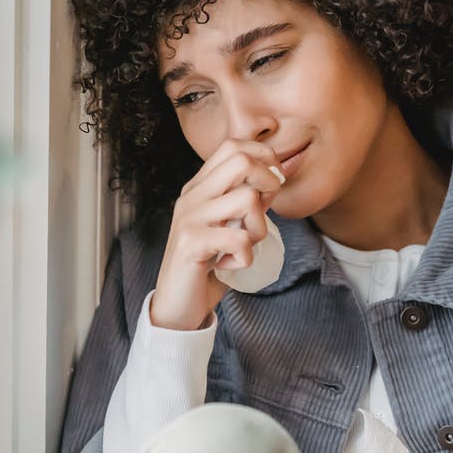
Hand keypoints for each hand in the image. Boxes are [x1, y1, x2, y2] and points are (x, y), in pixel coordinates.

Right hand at [150, 139, 283, 329]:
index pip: (233, 146)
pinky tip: (230, 265)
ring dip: (258, 228)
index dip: (263, 158)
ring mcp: (189, 218)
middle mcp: (191, 196)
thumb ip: (246, 203)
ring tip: (244, 247)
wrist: (177, 306)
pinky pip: (240, 238)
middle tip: (264, 212)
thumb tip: (275, 178)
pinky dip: (245, 257)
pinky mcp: (191, 243)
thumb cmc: (207, 267)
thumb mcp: (228, 228)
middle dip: (268, 183)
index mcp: (199, 188)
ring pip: (247, 199)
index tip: (270, 187)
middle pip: (241, 160)